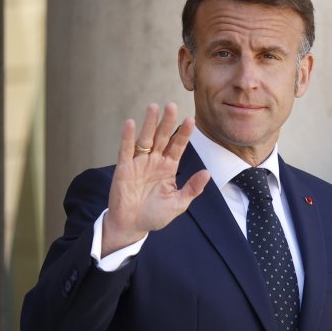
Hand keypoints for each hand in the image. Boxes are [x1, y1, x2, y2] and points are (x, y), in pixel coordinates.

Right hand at [101, 103, 210, 256]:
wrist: (132, 226)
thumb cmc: (154, 215)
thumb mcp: (178, 204)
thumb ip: (192, 189)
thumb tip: (207, 173)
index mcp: (168, 168)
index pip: (178, 146)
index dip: (184, 133)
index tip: (191, 120)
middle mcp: (154, 161)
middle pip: (162, 137)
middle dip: (167, 122)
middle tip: (172, 105)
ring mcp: (139, 163)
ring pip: (145, 139)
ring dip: (149, 123)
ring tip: (153, 107)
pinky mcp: (124, 168)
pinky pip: (126, 150)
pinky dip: (127, 137)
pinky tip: (130, 123)